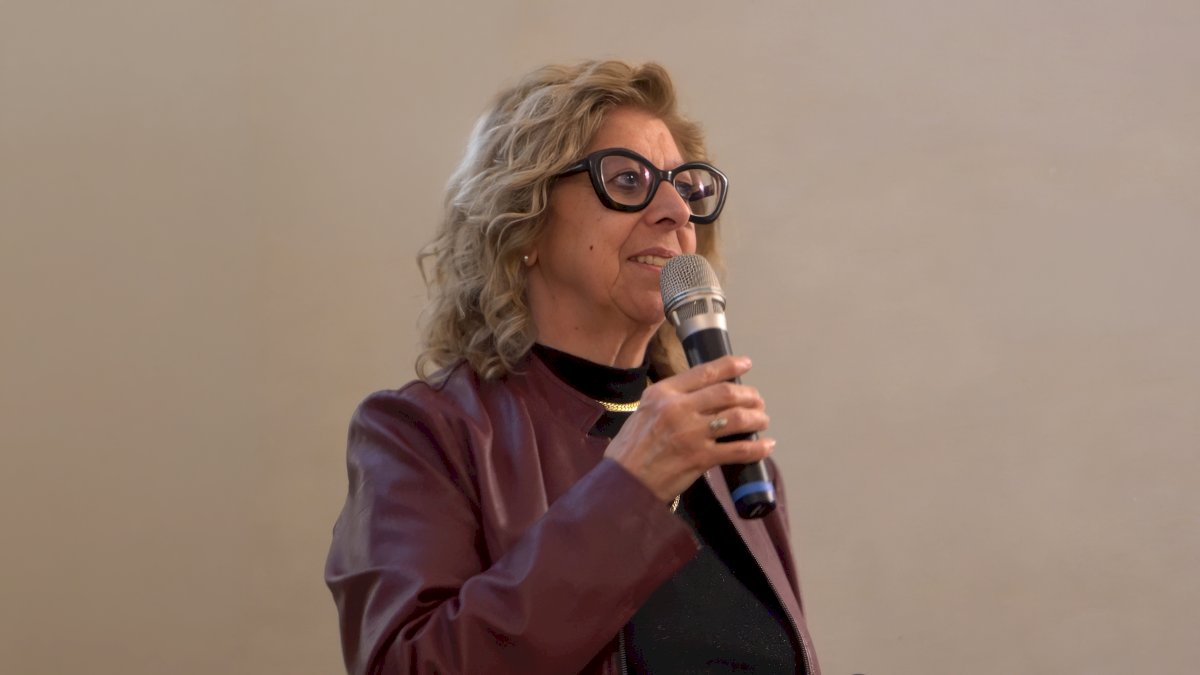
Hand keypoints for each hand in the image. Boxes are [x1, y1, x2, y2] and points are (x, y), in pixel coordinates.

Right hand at [604, 355, 773, 501]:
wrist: (622, 481)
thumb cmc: (631, 449)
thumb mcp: (645, 411)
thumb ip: (670, 400)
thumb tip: (702, 396)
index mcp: (663, 393)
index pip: (704, 372)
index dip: (730, 365)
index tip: (746, 364)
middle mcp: (677, 409)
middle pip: (727, 393)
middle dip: (750, 395)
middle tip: (757, 401)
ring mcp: (690, 434)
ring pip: (737, 418)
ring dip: (757, 418)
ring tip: (762, 420)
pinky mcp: (699, 458)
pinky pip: (738, 450)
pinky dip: (757, 448)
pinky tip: (765, 447)